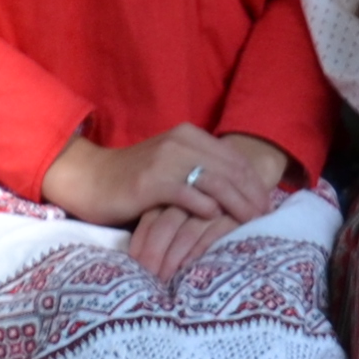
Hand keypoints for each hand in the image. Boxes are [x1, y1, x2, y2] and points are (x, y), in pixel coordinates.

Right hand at [44, 124, 284, 231]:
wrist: (90, 179)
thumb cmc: (134, 178)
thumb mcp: (171, 164)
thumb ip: (200, 168)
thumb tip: (239, 189)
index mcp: (190, 135)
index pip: (235, 158)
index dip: (255, 182)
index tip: (268, 205)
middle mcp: (181, 142)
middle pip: (231, 170)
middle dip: (253, 196)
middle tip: (265, 218)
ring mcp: (167, 161)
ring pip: (217, 183)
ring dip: (238, 205)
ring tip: (249, 223)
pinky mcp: (152, 182)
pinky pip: (189, 195)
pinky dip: (206, 209)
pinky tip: (215, 219)